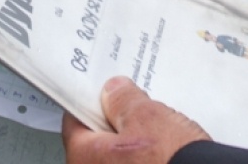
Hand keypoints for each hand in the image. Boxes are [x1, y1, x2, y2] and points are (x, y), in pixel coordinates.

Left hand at [64, 77, 210, 163]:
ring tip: (157, 129)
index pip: (75, 122)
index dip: (91, 102)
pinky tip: (165, 148)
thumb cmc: (172, 161)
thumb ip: (124, 100)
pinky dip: (146, 158)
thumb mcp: (148, 116)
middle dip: (115, 123)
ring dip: (133, 143)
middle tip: (135, 107)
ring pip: (118, 156)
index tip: (103, 92)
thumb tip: (114, 91)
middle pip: (97, 141)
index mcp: (85, 158)